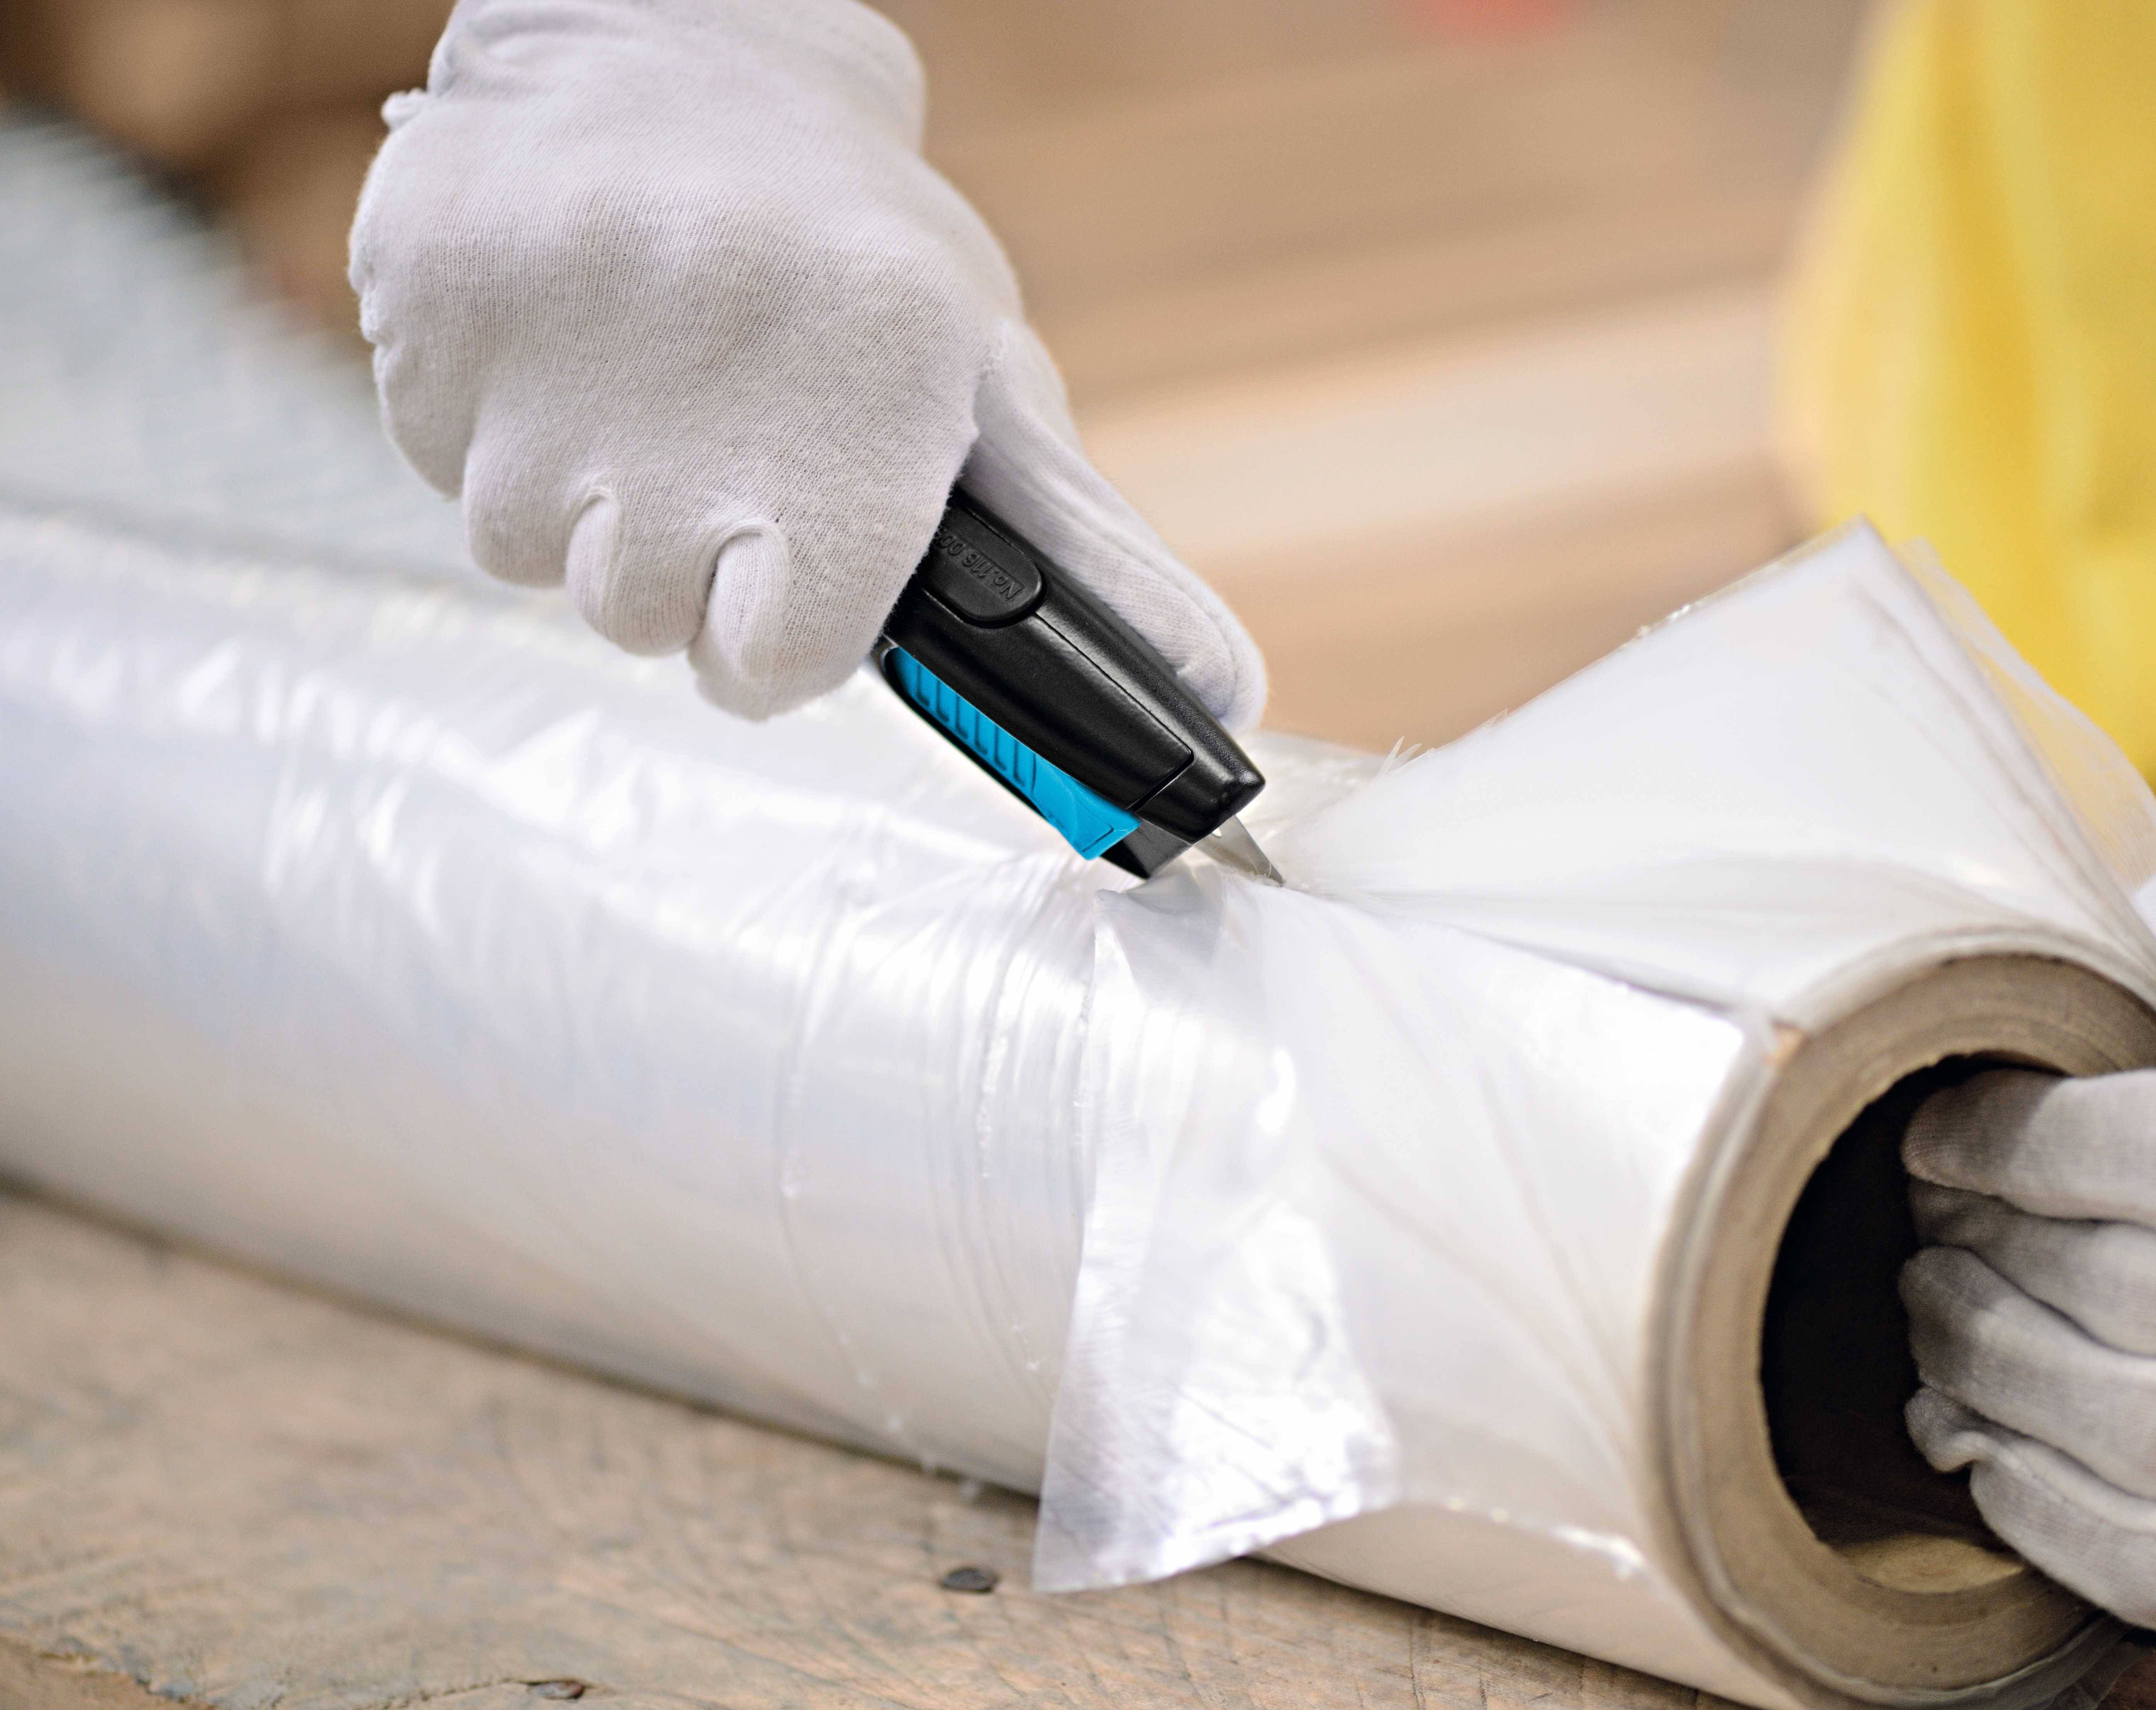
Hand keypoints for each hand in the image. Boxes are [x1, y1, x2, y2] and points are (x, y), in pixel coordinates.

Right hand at [349, 0, 1262, 724]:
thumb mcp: (990, 392)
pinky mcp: (427, 295)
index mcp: (866, 401)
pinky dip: (491, 426)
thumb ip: (1090, 561)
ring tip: (643, 387)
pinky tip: (565, 342)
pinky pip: (437, 456)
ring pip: (524, 547)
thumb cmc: (861, 255)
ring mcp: (550, 338)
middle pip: (635, 619)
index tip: (778, 585)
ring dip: (577, 500)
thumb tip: (1225, 695)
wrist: (687, 47)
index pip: (772, 662)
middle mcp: (703, 376)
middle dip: (673, 567)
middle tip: (713, 450)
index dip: (772, 644)